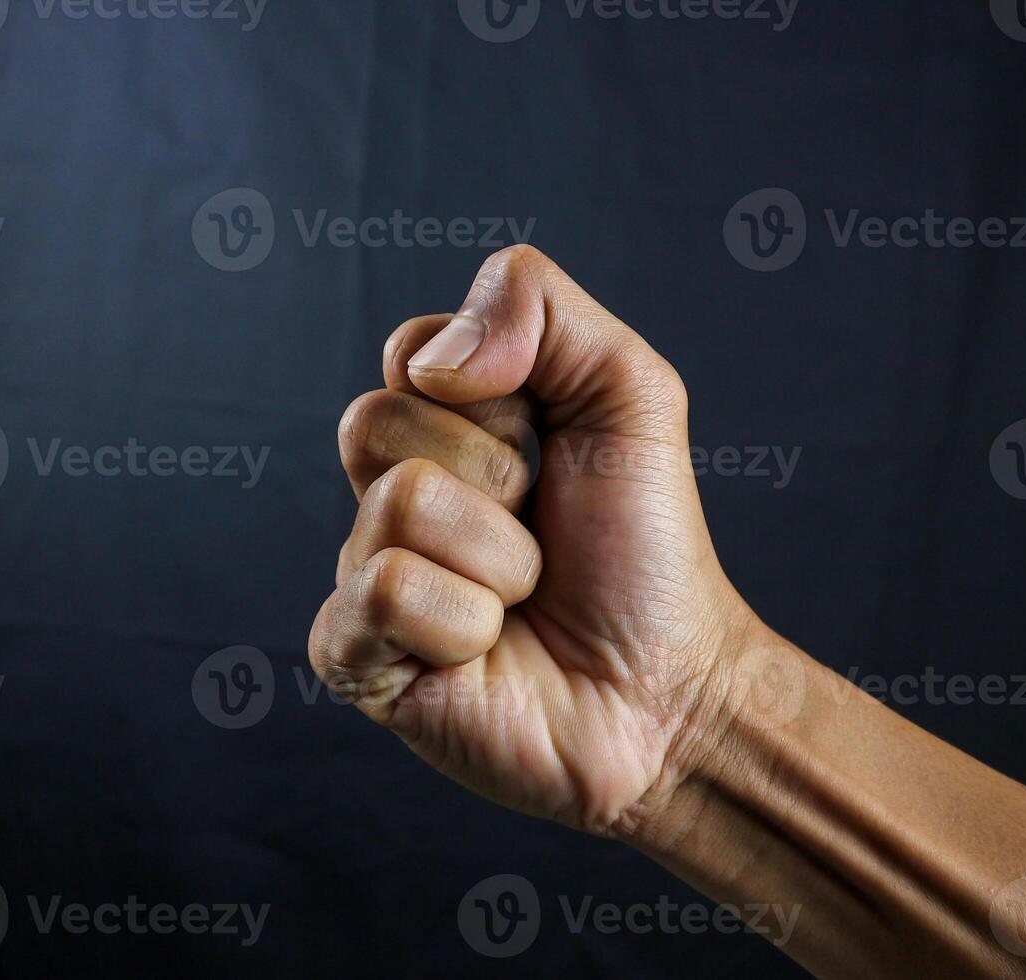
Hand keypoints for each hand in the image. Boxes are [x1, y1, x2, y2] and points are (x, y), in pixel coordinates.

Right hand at [308, 245, 755, 837]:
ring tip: (524, 598)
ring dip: (499, 558)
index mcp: (438, 428)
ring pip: (397, 506)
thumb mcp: (627, 391)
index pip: (410, 351)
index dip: (496, 395)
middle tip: (539, 532)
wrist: (671, 691)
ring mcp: (364, 575)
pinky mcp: (355, 659)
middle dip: (496, 475)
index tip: (547, 448)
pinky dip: (466, 622)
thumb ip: (539, 305)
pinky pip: (384, 594)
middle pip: (378, 421)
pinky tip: (488, 652)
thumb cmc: (644, 549)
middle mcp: (388, 495)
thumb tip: (431, 356)